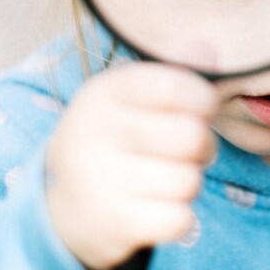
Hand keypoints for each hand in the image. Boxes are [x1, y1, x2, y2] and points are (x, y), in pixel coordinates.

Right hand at [45, 62, 218, 269]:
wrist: (63, 210)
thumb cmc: (113, 144)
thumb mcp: (130, 101)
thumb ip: (171, 73)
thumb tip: (207, 48)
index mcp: (101, 93)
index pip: (176, 85)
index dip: (205, 99)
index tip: (205, 108)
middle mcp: (94, 132)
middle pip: (191, 135)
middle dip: (203, 146)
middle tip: (187, 152)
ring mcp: (99, 179)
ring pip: (189, 180)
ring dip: (189, 184)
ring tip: (166, 180)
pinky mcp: (112, 222)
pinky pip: (180, 219)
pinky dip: (179, 218)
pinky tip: (157, 209)